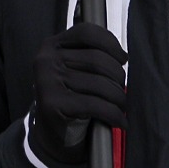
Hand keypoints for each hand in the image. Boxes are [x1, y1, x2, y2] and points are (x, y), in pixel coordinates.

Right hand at [27, 22, 127, 167]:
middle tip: (123, 89)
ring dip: (119, 98)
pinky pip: (96, 105)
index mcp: (51, 46)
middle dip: (118, 76)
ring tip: (122, 106)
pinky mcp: (53, 103)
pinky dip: (114, 114)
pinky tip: (119, 121)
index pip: (87, 33)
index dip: (111, 43)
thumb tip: (122, 55)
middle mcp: (46, 60)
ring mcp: (47, 81)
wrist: (52, 134)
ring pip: (100, 84)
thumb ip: (89, 54)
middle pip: (97, 59)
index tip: (123, 59)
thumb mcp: (74, 70)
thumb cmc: (70, 98)